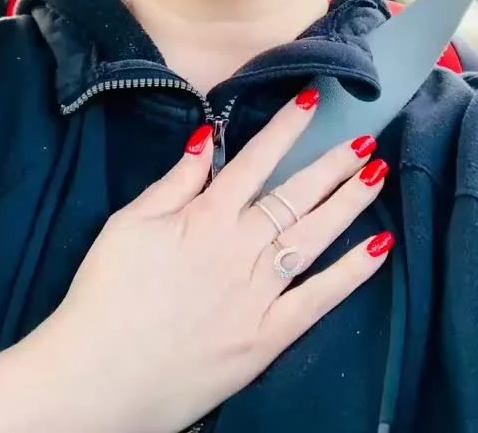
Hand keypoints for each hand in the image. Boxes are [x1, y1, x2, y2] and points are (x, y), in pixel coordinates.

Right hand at [46, 87, 393, 432]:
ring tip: (377, 175)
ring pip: (314, 236)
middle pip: (295, 194)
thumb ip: (174, 182)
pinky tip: (379, 247)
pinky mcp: (267, 336)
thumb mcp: (128, 225)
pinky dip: (351, 273)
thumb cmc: (104, 297)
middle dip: (333, 164)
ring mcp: (257, 293)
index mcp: (205, 217)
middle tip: (365, 139)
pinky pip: (318, 298)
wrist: (98, 377)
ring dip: (349, 203)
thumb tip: (207, 139)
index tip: (313, 99)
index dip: (286, 127)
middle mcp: (239, 248)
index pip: (256, 160)